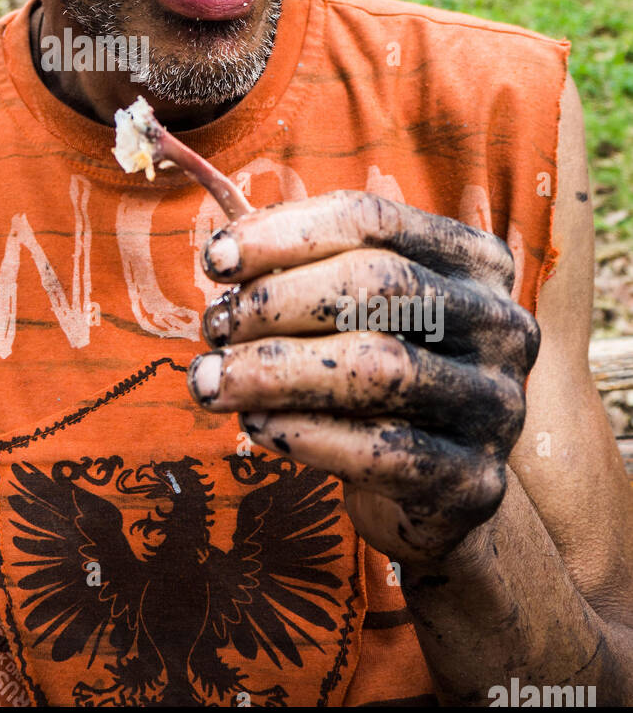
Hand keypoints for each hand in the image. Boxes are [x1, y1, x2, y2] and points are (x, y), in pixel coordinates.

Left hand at [188, 190, 539, 565]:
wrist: (434, 492)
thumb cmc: (376, 374)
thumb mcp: (351, 313)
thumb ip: (299, 272)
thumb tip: (223, 254)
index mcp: (474, 262)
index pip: (374, 219)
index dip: (285, 232)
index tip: (214, 259)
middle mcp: (501, 325)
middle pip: (380, 284)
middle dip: (278, 301)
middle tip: (214, 326)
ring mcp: (497, 405)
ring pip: (377, 368)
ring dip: (274, 370)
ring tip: (210, 380)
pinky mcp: (474, 480)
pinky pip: (379, 451)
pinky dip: (303, 434)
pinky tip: (255, 425)